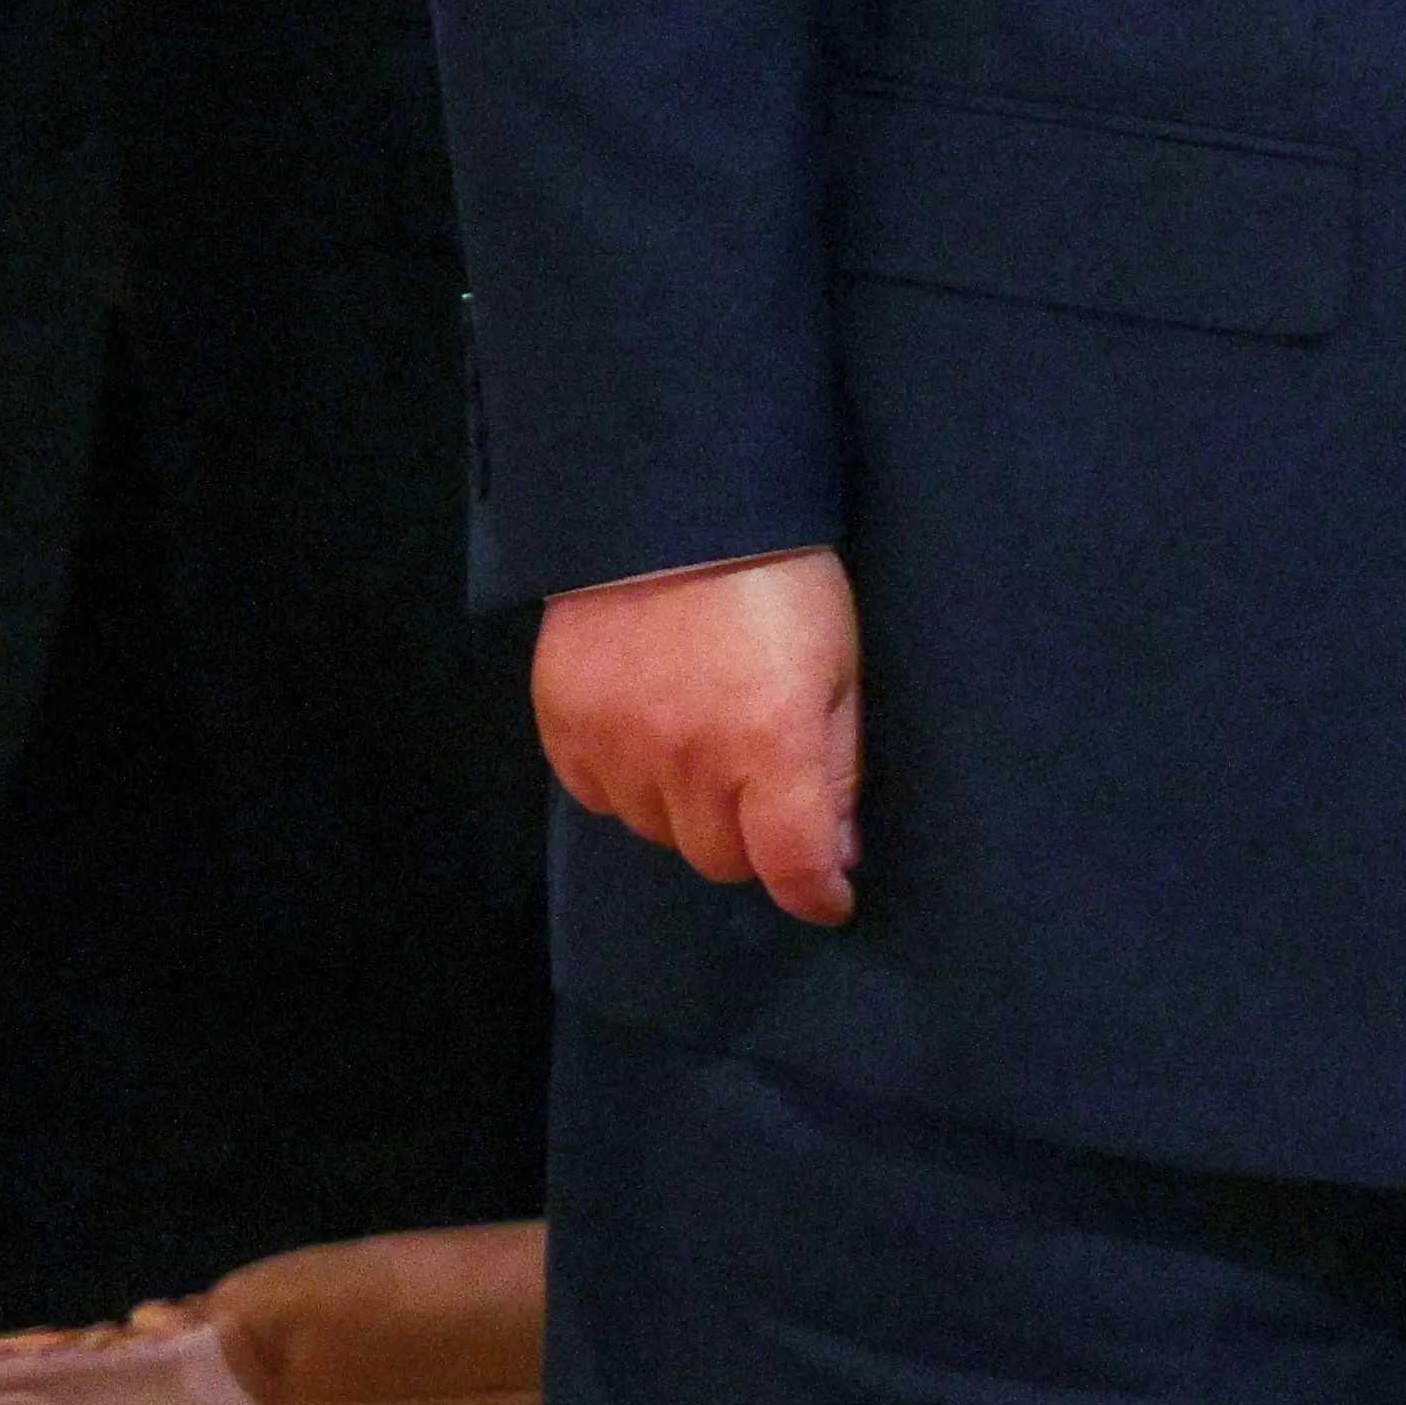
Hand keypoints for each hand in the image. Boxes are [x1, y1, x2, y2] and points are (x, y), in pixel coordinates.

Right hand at [533, 548, 863, 924]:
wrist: (672, 506)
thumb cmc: (778, 576)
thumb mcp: (841, 663)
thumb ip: (840, 765)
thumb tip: (839, 850)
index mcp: (768, 744)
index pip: (791, 864)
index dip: (816, 894)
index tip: (829, 899)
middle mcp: (686, 759)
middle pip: (721, 860)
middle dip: (754, 841)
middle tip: (768, 792)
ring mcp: (617, 744)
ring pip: (657, 833)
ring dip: (688, 810)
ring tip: (707, 744)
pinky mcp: (564, 723)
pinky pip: (597, 795)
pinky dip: (628, 782)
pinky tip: (652, 734)